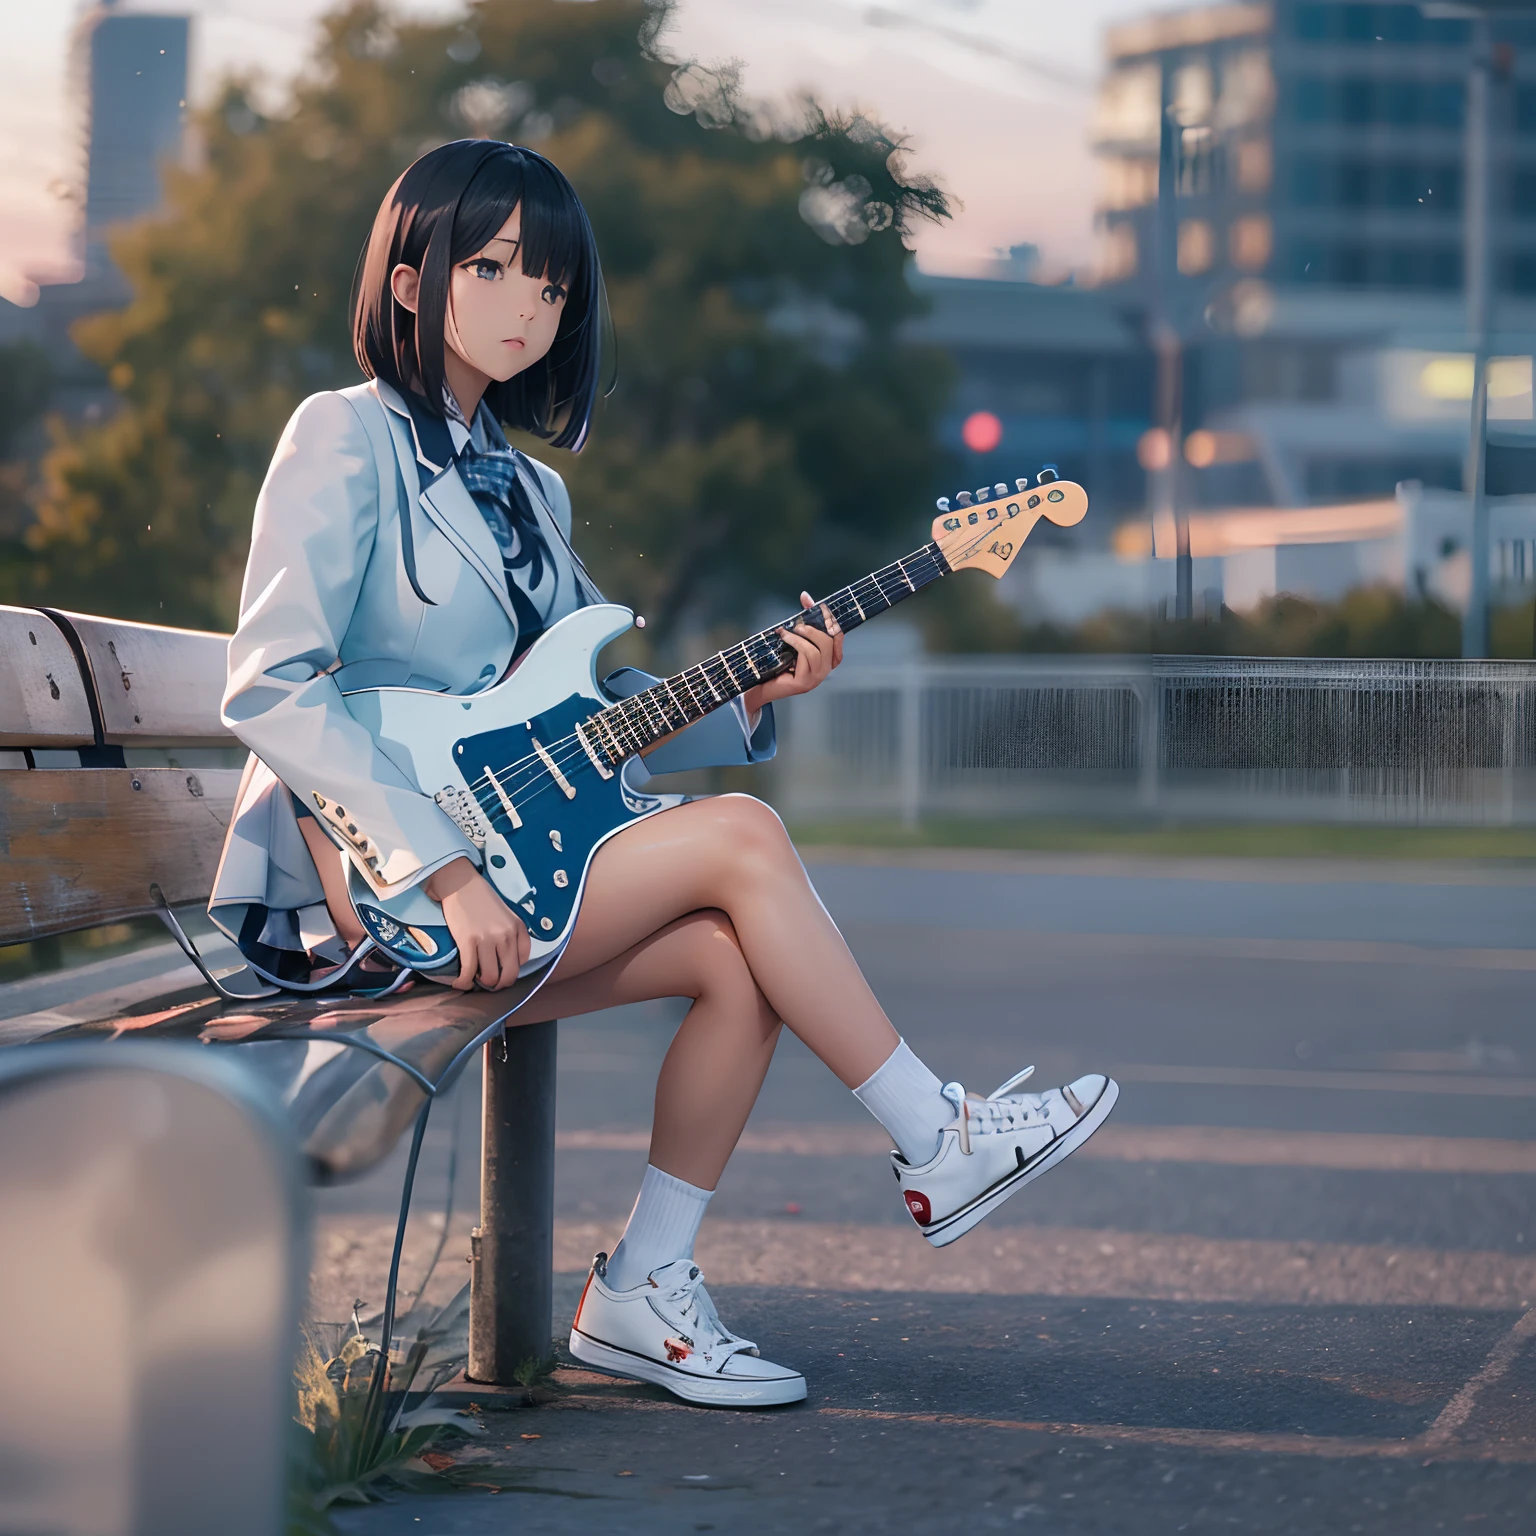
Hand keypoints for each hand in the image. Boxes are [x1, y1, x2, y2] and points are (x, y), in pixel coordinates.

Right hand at [423, 856, 528, 989]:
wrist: (461, 884)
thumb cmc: (482, 898)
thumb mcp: (507, 914)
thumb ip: (512, 933)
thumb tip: (507, 958)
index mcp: (517, 928)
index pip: (523, 961)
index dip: (511, 970)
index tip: (501, 970)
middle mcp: (506, 936)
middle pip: (509, 974)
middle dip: (500, 985)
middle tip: (490, 984)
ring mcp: (487, 940)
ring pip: (490, 977)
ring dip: (482, 984)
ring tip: (474, 981)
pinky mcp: (468, 942)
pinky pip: (469, 971)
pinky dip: (464, 982)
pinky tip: (460, 983)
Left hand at [742, 592, 843, 714]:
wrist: (763, 685)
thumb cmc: (780, 661)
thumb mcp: (795, 639)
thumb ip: (803, 620)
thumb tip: (805, 595)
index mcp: (828, 658)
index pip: (838, 636)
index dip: (831, 620)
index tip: (821, 606)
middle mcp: (826, 669)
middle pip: (829, 642)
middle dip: (813, 629)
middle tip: (796, 625)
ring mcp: (816, 678)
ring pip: (816, 650)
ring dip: (800, 637)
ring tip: (785, 633)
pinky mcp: (805, 682)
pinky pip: (805, 657)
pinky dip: (794, 644)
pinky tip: (784, 639)